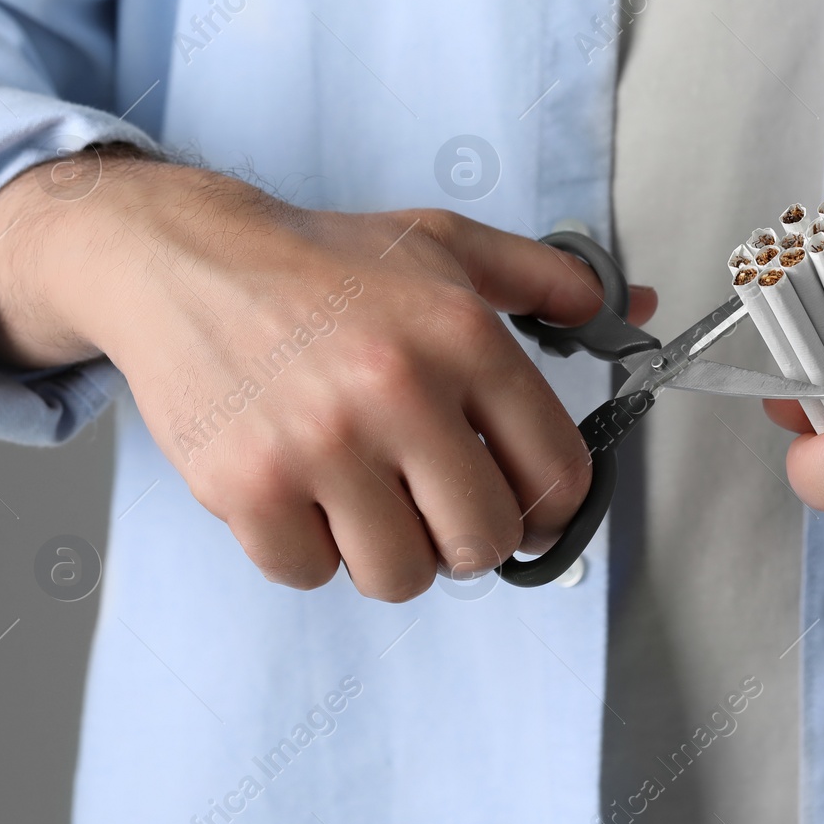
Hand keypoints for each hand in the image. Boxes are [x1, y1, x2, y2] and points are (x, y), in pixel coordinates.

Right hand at [0, 149, 655, 599]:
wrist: (186, 260)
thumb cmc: (326, 263)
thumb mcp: (448, 247)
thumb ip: (551, 281)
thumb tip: (637, 310)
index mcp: (462, 336)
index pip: (556, 475)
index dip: (550, 507)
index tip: (526, 507)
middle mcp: (396, 391)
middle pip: (484, 542)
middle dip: (471, 537)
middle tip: (441, 504)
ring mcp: (317, 445)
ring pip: (401, 576)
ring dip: (393, 552)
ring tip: (370, 497)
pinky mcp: (245, 486)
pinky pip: (310, 575)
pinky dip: (311, 551)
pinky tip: (304, 493)